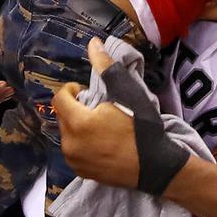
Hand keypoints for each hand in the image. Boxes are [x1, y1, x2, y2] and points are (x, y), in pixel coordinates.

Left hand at [54, 39, 140, 187]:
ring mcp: (74, 161)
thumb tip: (93, 43)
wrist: (156, 167)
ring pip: (68, 134)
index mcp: (78, 123)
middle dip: (76, 108)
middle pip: (63, 116)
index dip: (72, 90)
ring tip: (102, 126)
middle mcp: (70, 144)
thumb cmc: (142, 129)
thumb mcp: (127, 94)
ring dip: (79, 125)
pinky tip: (102, 143)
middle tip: (99, 109)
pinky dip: (82, 143)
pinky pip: (74, 150)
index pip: (60, 98)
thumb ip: (107, 68)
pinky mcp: (81, 173)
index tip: (87, 91)